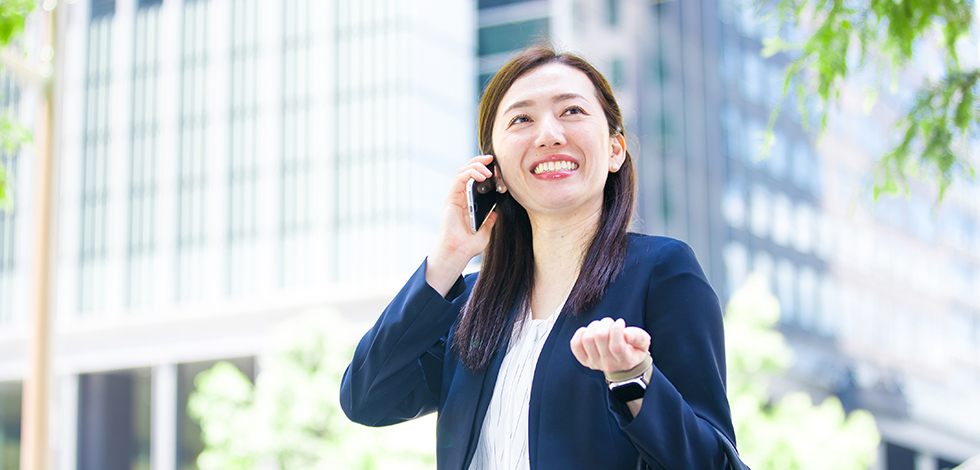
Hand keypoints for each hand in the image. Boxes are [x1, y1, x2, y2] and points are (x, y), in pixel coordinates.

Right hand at [425, 155, 498, 295]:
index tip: (497, 168)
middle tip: (492, 158)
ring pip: (463, 172)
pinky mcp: (451, 198)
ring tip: (488, 169)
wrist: (458, 253)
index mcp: (468, 203)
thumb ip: (489, 221)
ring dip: (476, 165)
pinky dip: (470, 173)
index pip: (475, 180)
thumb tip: (495, 213)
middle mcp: (461, 198)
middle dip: (480, 161)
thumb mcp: (486, 231)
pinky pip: (459, 179)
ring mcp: (455, 197)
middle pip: (468, 171)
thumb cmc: (469, 246)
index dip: (485, 170)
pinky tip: (481, 175)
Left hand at [570, 317, 650, 374]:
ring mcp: (594, 363)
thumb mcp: (644, 343)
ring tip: (602, 326)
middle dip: (606, 323)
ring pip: (587, 339)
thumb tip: (626, 334)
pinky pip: (575, 345)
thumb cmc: (634, 349)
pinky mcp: (584, 360)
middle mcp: (608, 364)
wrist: (623, 364)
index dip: (617, 330)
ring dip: (594, 326)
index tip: (620, 323)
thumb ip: (639, 338)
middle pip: (600, 338)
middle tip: (611, 323)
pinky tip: (590, 331)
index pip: (616, 346)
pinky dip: (580, 333)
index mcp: (625, 360)